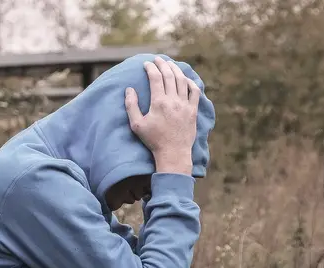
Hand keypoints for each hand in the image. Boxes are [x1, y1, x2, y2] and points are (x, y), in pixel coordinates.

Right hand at [125, 57, 199, 175]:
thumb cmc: (153, 140)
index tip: (146, 64)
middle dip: (162, 64)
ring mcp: (185, 104)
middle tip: (158, 59)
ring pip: (182, 80)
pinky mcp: (193, 110)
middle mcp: (173, 100)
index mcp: (159, 102)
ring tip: (170, 64)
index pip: (155, 78)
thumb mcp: (137, 125)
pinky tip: (186, 78)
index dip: (150, 68)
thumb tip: (129, 89)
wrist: (173, 152)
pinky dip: (190, 82)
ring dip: (175, 69)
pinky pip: (195, 91)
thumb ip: (131, 106)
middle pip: (169, 75)